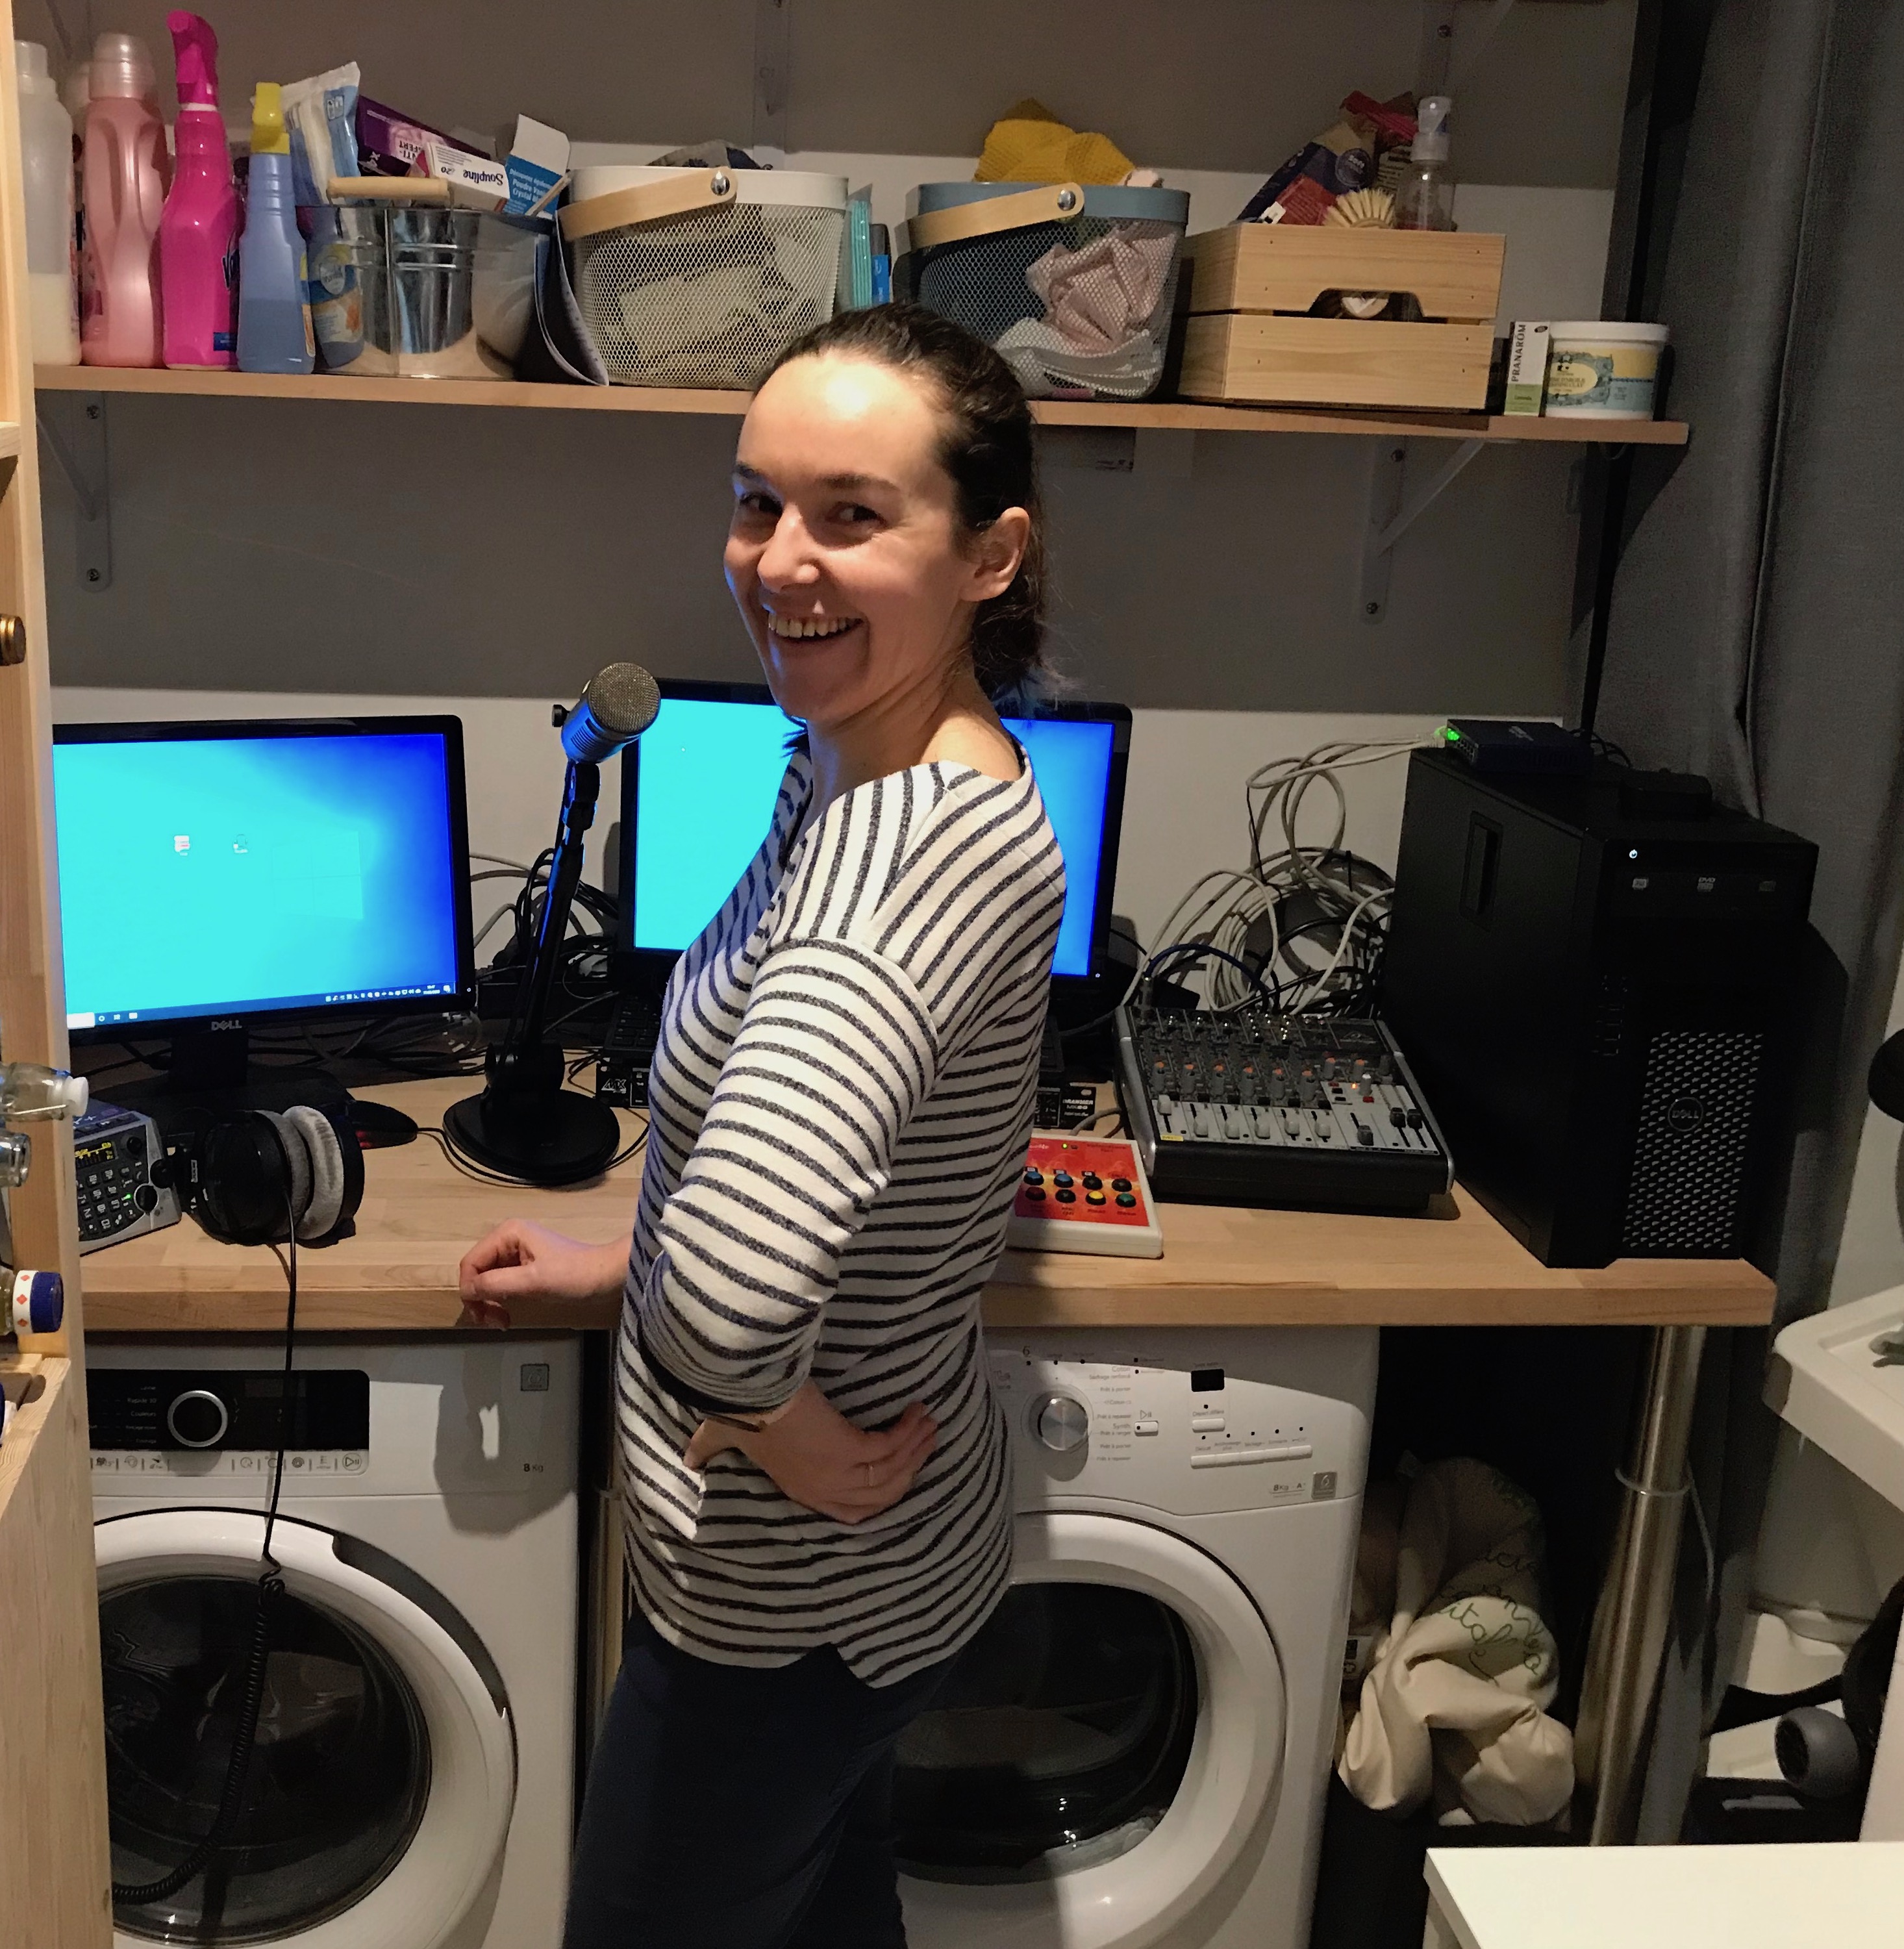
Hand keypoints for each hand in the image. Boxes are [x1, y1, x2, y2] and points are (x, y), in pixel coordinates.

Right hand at [458, 1220, 629, 1329]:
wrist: (607, 1276)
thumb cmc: (574, 1276)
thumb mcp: (533, 1281)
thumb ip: (496, 1284)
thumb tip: (467, 1291)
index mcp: (508, 1234)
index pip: (470, 1263)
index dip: (469, 1291)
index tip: (480, 1316)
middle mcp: (509, 1238)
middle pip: (477, 1272)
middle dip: (480, 1299)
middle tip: (493, 1323)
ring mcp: (517, 1251)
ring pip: (487, 1280)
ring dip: (489, 1303)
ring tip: (502, 1322)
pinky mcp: (526, 1265)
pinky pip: (501, 1283)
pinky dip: (500, 1300)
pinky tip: (508, 1314)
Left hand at [683, 1381, 935, 1524]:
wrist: (749, 1393)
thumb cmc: (738, 1412)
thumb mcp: (722, 1437)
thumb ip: (708, 1449)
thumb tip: (688, 1460)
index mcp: (803, 1490)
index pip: (852, 1510)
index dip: (880, 1494)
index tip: (899, 1470)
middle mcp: (824, 1489)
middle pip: (881, 1494)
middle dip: (908, 1469)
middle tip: (926, 1441)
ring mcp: (838, 1473)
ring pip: (891, 1472)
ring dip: (915, 1448)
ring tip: (929, 1425)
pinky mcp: (850, 1450)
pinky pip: (890, 1448)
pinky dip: (907, 1433)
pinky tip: (916, 1413)